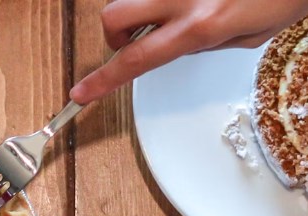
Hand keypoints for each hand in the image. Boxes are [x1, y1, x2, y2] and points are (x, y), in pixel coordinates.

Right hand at [71, 0, 307, 103]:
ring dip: (148, 8)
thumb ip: (203, 42)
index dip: (103, 80)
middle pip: (116, 16)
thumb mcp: (247, 36)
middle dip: (116, 32)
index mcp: (201, 25)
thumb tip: (177, 43)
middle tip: (137, 38)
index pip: (136, 60)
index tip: (81, 93)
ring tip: (181, 10)